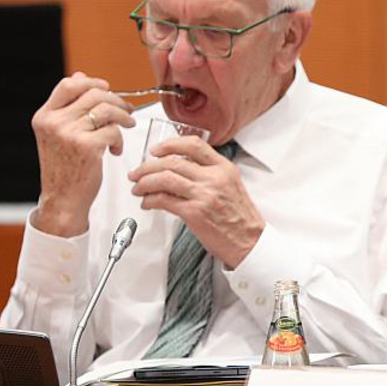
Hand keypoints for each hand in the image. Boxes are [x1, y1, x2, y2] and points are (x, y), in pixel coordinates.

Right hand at [30, 73, 134, 236]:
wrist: (63, 199)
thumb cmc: (64, 168)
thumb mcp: (58, 134)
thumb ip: (68, 107)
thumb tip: (81, 77)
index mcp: (44, 116)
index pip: (69, 85)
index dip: (92, 83)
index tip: (107, 89)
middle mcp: (54, 122)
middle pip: (94, 94)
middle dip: (116, 101)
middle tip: (126, 111)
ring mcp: (69, 134)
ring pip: (107, 110)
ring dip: (123, 117)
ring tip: (127, 126)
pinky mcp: (87, 147)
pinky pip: (113, 130)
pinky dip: (119, 139)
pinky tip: (114, 150)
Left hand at [128, 137, 263, 268]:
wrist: (249, 241)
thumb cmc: (239, 217)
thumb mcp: (230, 185)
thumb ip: (209, 173)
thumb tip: (179, 167)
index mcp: (224, 168)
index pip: (193, 145)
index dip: (169, 144)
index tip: (156, 150)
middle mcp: (214, 178)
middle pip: (172, 162)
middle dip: (147, 166)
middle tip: (137, 173)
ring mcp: (204, 195)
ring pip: (164, 178)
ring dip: (144, 183)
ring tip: (138, 188)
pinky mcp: (194, 213)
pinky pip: (163, 200)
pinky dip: (149, 200)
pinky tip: (147, 203)